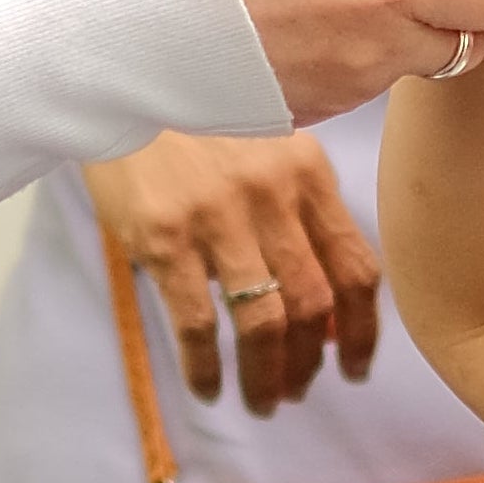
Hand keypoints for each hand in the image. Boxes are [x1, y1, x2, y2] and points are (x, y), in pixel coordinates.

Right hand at [88, 131, 379, 417]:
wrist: (119, 80)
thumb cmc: (195, 118)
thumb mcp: (265, 142)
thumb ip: (299, 206)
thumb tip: (327, 301)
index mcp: (307, 171)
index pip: (356, 267)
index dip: (364, 331)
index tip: (355, 367)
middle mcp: (272, 195)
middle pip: (314, 305)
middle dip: (311, 363)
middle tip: (298, 390)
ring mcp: (218, 216)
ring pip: (263, 323)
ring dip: (267, 377)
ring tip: (261, 402)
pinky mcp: (165, 236)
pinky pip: (198, 322)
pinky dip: (207, 367)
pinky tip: (208, 388)